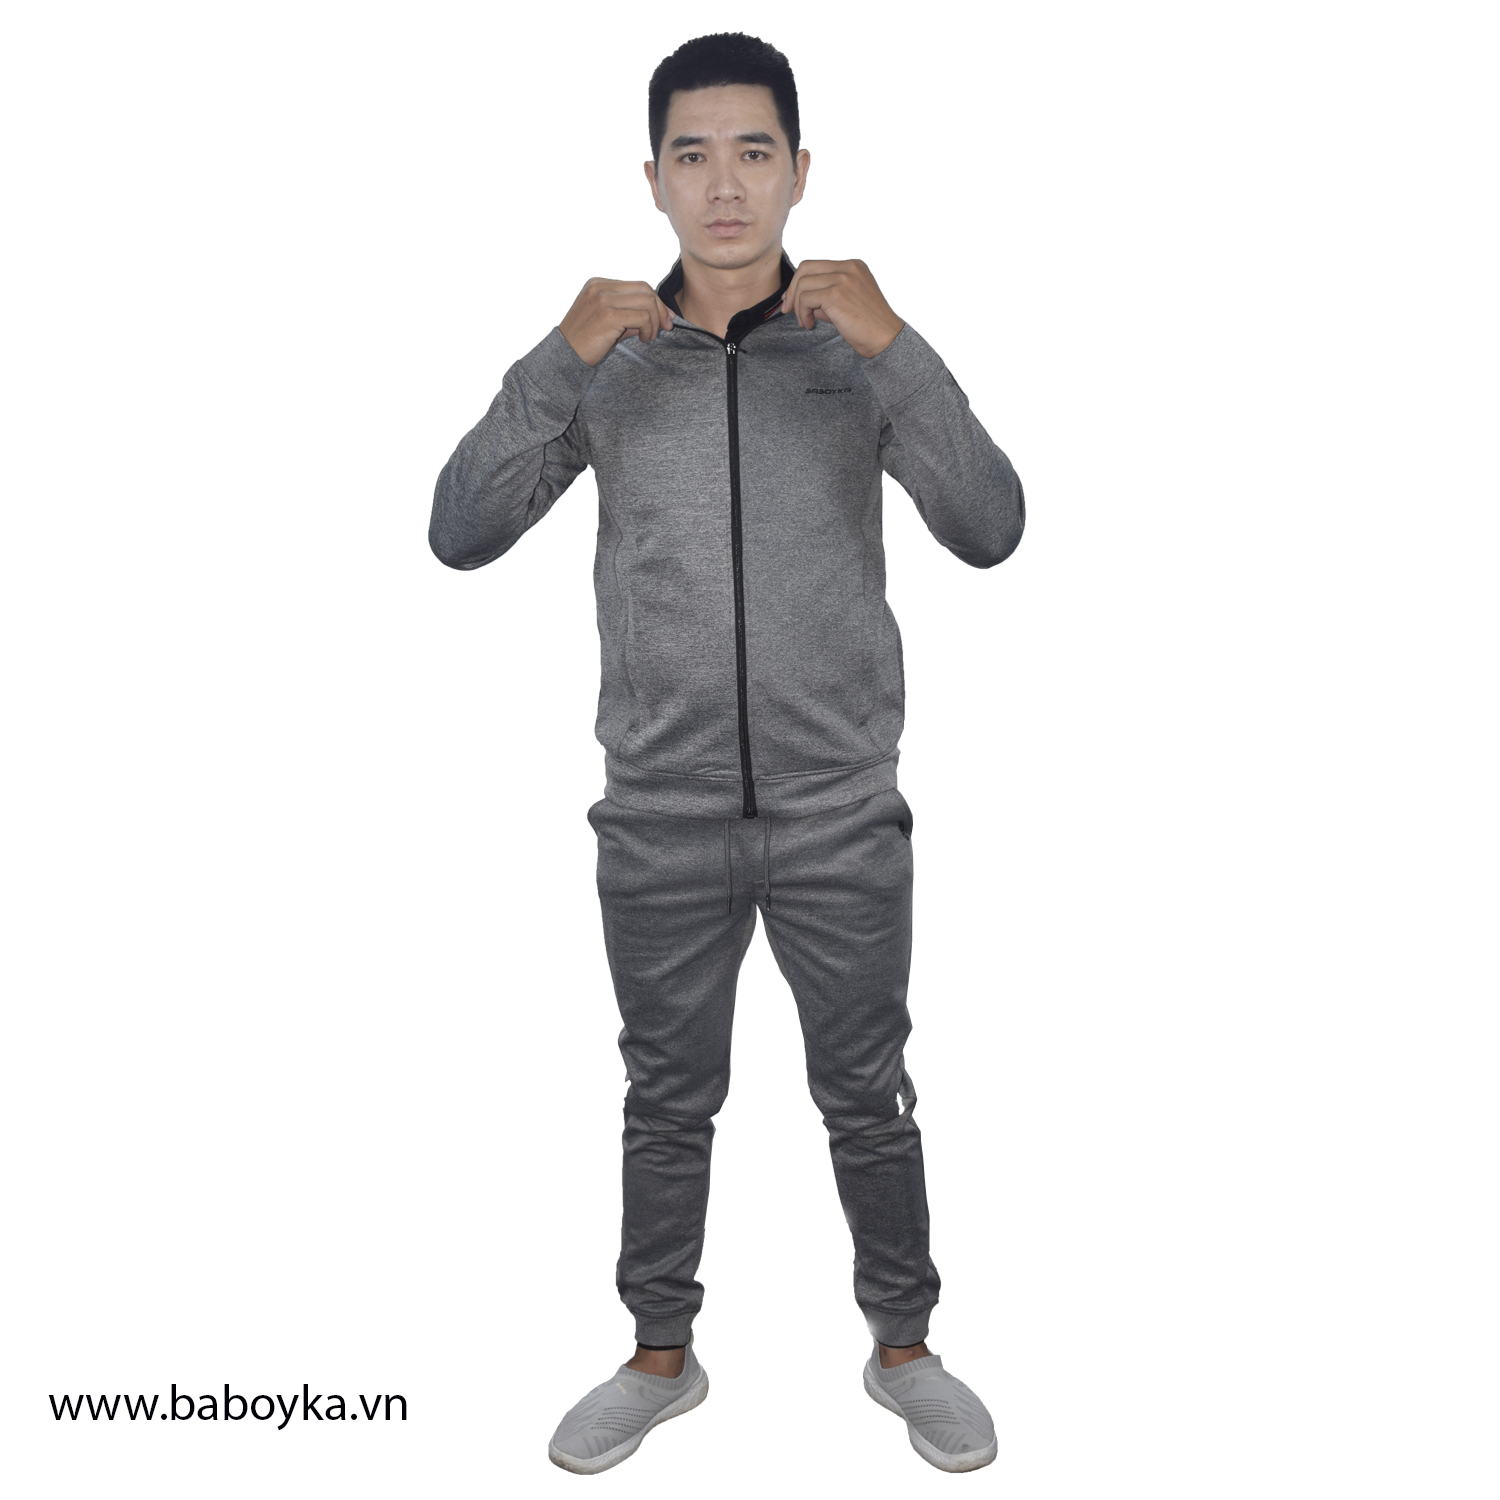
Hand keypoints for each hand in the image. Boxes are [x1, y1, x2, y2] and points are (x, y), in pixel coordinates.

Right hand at [559, 279, 675, 365]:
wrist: (565, 355)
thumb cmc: (587, 341)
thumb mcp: (609, 321)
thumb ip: (630, 314)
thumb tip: (661, 315)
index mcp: (599, 284)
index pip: (638, 285)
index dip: (656, 301)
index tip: (665, 318)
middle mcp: (600, 287)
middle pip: (645, 289)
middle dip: (660, 309)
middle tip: (665, 328)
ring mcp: (603, 299)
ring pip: (646, 302)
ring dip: (655, 321)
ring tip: (650, 336)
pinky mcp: (607, 315)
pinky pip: (642, 317)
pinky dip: (649, 329)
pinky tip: (644, 339)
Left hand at [779, 259, 904, 357]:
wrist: (886, 339)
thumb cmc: (868, 326)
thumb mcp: (847, 303)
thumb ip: (826, 296)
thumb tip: (801, 300)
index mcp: (853, 266)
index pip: (816, 265)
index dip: (799, 282)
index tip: (793, 301)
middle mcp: (848, 267)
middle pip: (805, 268)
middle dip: (792, 290)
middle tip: (788, 310)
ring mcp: (843, 279)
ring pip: (803, 284)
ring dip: (797, 305)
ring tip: (805, 322)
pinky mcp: (836, 294)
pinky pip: (806, 298)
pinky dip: (802, 313)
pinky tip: (809, 324)